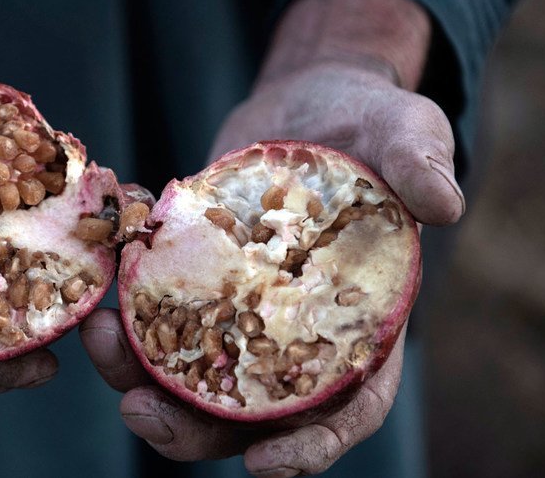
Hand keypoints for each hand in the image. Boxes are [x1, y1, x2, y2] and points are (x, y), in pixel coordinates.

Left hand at [84, 0, 462, 475]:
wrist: (311, 102)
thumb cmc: (374, 127)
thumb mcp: (407, 132)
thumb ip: (423, 162)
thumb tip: (445, 204)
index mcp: (359, 326)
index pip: (346, 408)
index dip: (309, 447)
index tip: (261, 464)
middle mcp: (295, 335)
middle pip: (245, 411)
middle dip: (190, 426)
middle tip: (137, 412)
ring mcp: (240, 311)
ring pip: (186, 371)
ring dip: (137, 371)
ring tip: (99, 335)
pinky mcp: (197, 278)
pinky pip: (157, 310)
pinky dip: (127, 303)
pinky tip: (105, 271)